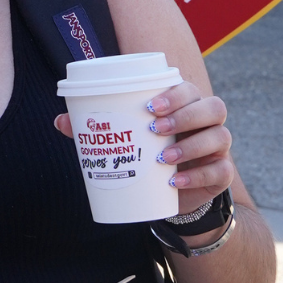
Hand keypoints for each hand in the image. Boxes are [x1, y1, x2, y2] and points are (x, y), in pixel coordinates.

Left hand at [55, 82, 233, 215]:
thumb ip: (96, 128)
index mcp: (185, 105)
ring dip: (192, 146)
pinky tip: (175, 182)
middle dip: (185, 115)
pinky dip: (199, 175)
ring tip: (162, 158)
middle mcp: (206, 121)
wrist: (168, 193)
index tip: (150, 105)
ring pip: (220, 137)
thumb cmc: (146, 152)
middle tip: (154, 128)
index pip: (189, 89)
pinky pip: (221, 171)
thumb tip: (60, 120)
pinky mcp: (222, 174)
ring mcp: (218, 147)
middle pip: (213, 107)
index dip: (175, 94)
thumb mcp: (124, 139)